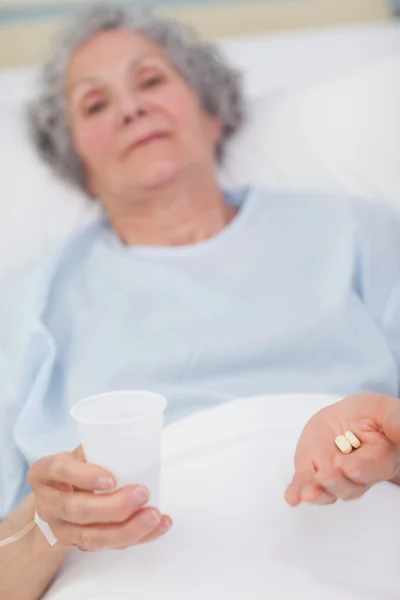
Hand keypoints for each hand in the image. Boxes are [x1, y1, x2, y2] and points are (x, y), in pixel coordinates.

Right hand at [28, 446, 171, 550]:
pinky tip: (160, 525)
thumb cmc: (75, 468)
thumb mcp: (78, 453)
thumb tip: (138, 436)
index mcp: (44, 471)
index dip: (85, 476)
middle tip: (142, 493)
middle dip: (113, 507)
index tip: (111, 478)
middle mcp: (48, 503)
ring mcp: (62, 529)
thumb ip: (99, 446)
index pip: (60, 470)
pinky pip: (110, 546)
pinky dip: (138, 537)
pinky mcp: (81, 545)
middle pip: (77, 509)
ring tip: (154, 516)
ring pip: (93, 536)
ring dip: (128, 529)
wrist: (57, 500)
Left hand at [285, 392, 399, 506]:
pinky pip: (304, 485)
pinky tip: (292, 497)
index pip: (374, 468)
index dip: (361, 469)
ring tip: (308, 493)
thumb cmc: (371, 415)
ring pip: (328, 491)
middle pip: (350, 486)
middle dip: (337, 483)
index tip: (349, 467)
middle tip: (326, 475)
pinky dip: (297, 492)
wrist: (348, 416)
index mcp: (381, 459)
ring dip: (318, 493)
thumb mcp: (384, 410)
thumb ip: (396, 422)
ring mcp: (333, 476)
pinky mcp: (311, 471)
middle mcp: (358, 475)